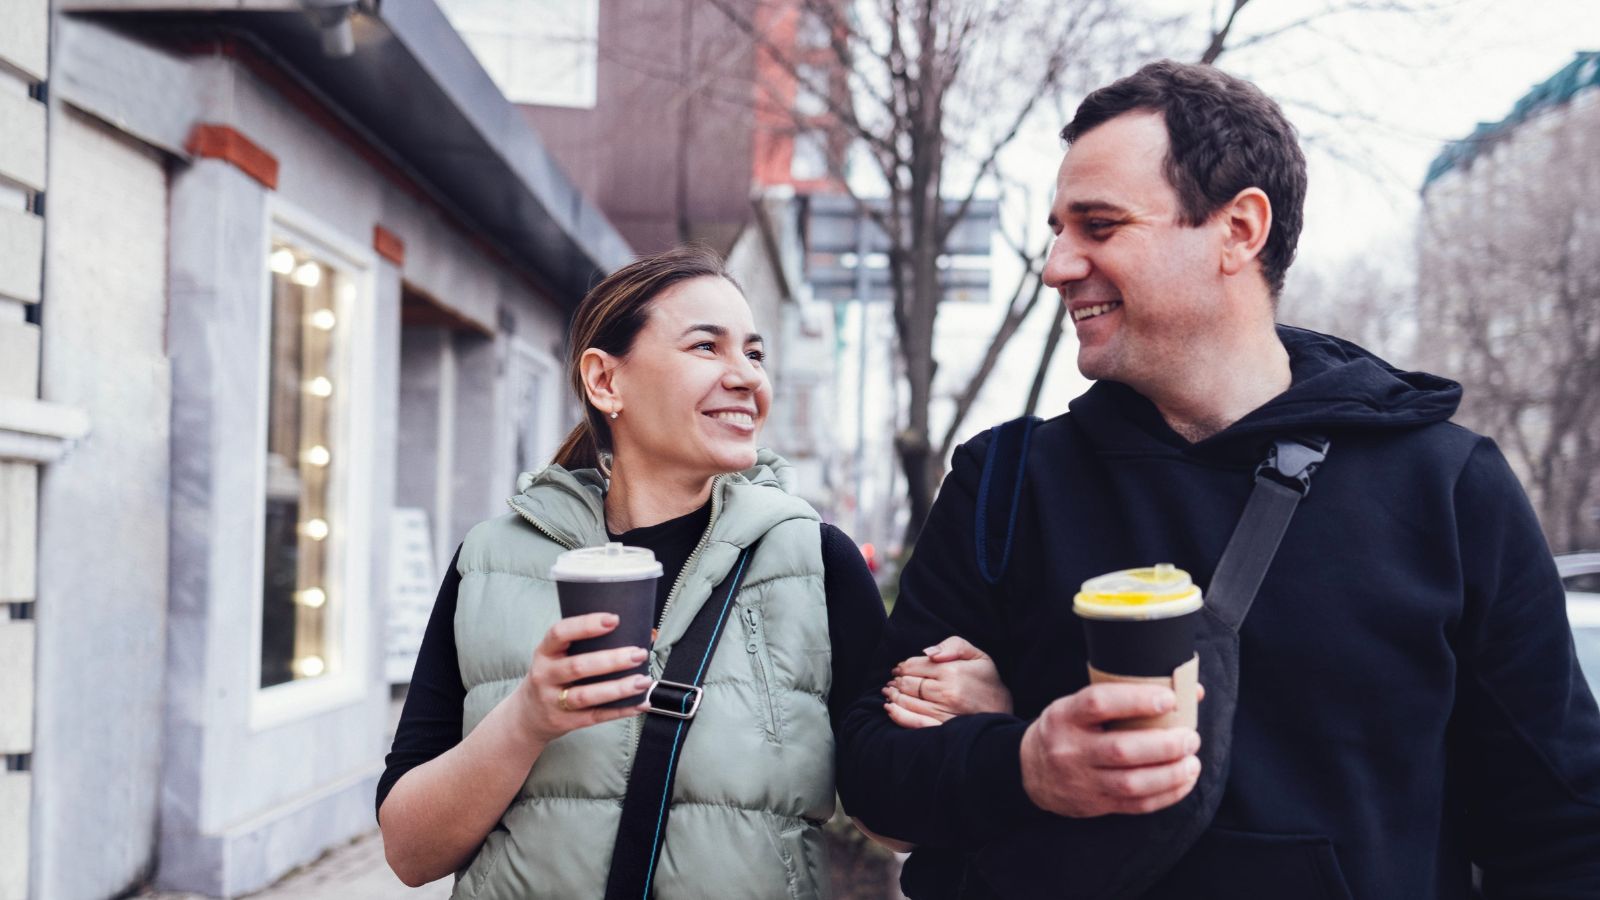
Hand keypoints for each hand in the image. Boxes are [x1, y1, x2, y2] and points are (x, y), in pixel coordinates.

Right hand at [515, 612, 649, 744]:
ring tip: (643, 680)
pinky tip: (639, 703)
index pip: (560, 633)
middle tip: (639, 654)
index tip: (614, 620)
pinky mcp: (565, 722)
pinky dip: (620, 710)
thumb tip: (636, 632)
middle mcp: (545, 676)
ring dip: (618, 688)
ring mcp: (553, 701)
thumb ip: (583, 645)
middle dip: (612, 660)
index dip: (586, 625)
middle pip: (578, 666)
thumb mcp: (555, 657)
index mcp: (544, 652)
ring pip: (587, 695)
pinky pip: (596, 716)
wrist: (528, 716)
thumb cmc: (553, 677)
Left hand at [882, 636, 1013, 727]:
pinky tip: (891, 709)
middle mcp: (947, 693)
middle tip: (893, 680)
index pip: (915, 666)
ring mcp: (945, 713)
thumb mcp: (977, 655)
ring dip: (894, 696)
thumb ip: (953, 645)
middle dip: (897, 680)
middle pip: (908, 684)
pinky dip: (899, 715)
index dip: (903, 666)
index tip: (900, 668)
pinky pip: (914, 723)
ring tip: (890, 692)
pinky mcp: (943, 729)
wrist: (1003, 710)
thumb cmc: (987, 680)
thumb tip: (927, 652)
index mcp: (952, 671)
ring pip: (907, 702)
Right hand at [1019, 683, 1201, 817]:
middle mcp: (1070, 749)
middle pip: (1121, 749)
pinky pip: (1136, 805)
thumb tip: (1189, 690)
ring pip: (1131, 783)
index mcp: (1065, 715)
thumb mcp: (1079, 705)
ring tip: (1192, 762)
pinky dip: (1166, 795)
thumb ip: (1126, 696)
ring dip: (1170, 774)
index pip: (1098, 703)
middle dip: (1164, 745)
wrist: (1031, 772)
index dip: (1136, 700)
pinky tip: (1183, 782)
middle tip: (1190, 738)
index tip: (1169, 699)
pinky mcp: (1095, 804)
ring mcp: (1081, 780)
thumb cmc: (1067, 728)